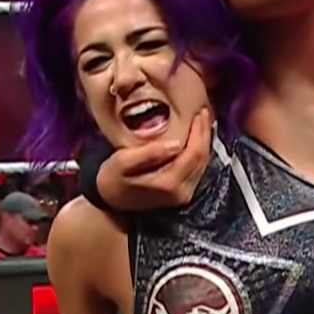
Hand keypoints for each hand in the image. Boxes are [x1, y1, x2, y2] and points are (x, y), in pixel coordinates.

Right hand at [97, 108, 211, 211]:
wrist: (109, 201)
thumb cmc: (112, 178)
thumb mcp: (122, 161)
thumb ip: (149, 153)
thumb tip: (176, 143)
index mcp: (169, 183)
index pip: (193, 154)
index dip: (199, 132)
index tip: (199, 112)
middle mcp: (181, 192)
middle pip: (202, 159)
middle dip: (205, 134)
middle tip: (204, 112)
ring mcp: (183, 195)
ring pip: (202, 164)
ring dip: (204, 142)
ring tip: (203, 122)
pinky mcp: (182, 194)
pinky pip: (197, 170)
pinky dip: (199, 152)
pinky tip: (197, 138)